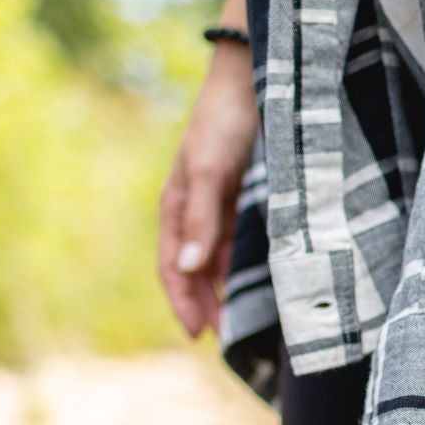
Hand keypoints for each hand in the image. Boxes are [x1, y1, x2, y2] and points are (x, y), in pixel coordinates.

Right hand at [157, 44, 258, 337]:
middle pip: (192, 270)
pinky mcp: (237, 198)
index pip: (174, 267)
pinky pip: (232, 243)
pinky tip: (250, 285)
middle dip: (202, 305)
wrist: (250, 82)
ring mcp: (214, 205)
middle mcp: (192, 210)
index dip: (183, 302)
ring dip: (220, 291)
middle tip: (222, 342)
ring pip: (213, 260)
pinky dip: (236, 268)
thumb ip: (202, 219)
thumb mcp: (208, 171)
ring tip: (236, 323)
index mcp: (176, 206)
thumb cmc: (223, 123)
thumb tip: (193, 270)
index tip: (199, 336)